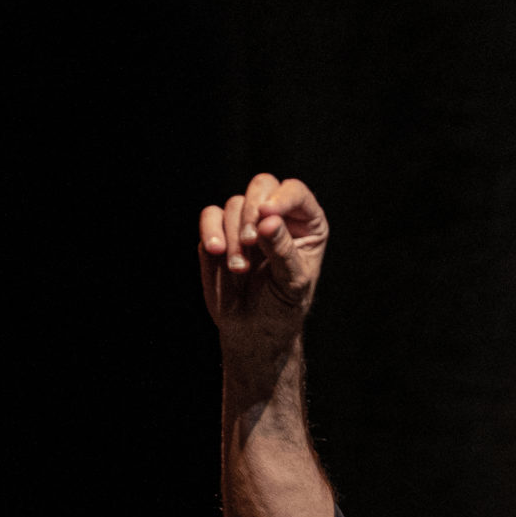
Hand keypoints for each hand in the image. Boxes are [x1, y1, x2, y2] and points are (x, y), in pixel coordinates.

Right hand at [197, 174, 328, 373]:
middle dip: (252, 211)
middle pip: (261, 185)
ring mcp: (245, 223)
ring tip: (240, 269)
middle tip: (251, 241)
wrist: (254, 330)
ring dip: (234, 235)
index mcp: (305, 224)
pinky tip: (217, 251)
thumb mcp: (292, 283)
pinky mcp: (219, 233)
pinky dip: (211, 230)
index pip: (294, 192)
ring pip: (234, 204)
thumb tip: (268, 221)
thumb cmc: (282, 308)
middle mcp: (276, 217)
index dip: (281, 198)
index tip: (268, 214)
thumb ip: (282, 251)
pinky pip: (210, 216)